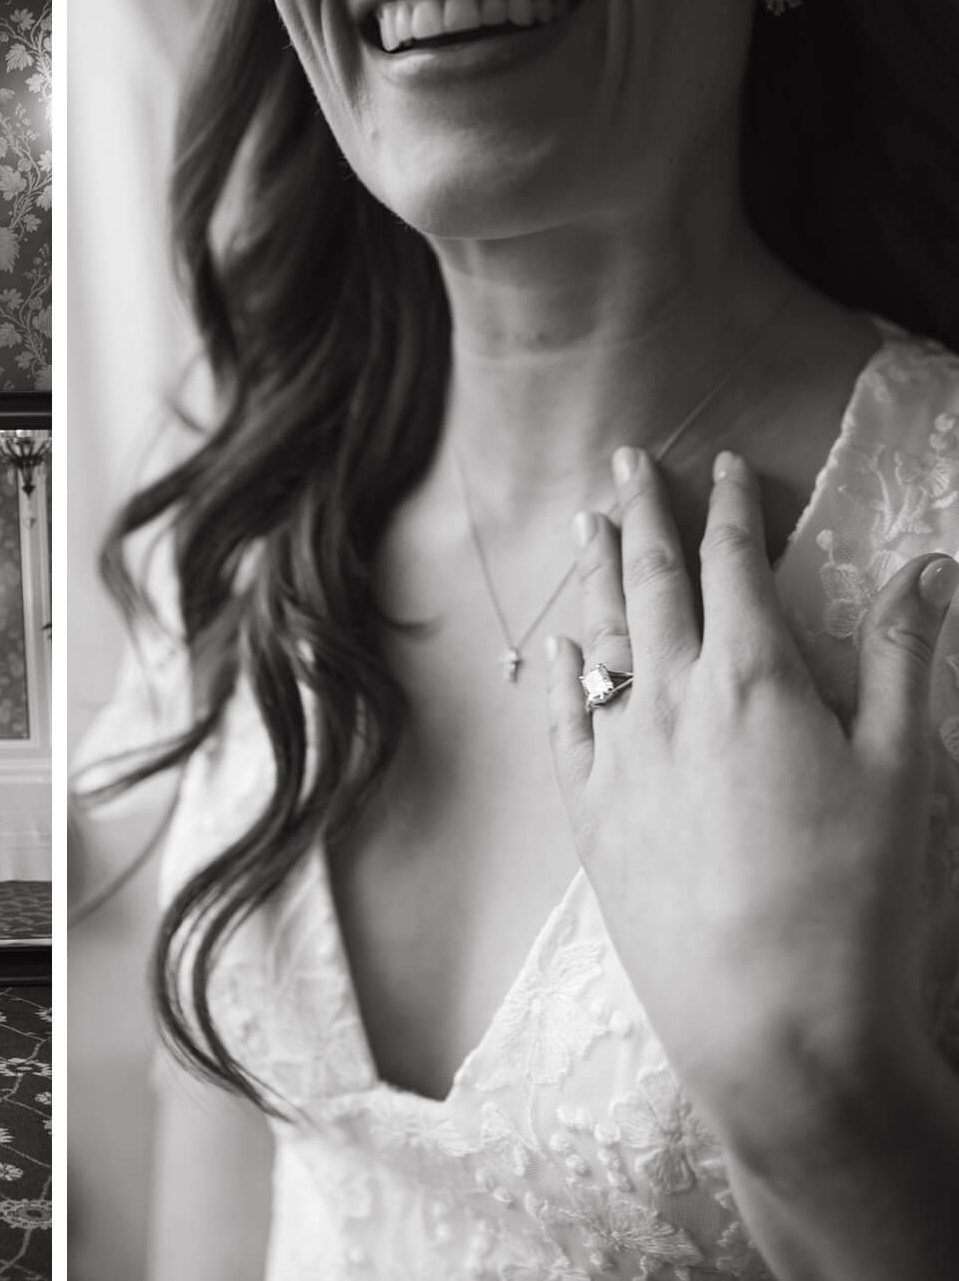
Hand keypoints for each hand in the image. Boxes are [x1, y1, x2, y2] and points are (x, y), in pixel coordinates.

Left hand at [544, 446, 957, 1128]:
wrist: (771, 1021)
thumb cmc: (856, 900)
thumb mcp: (906, 769)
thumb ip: (905, 659)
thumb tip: (928, 565)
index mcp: (756, 681)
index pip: (734, 567)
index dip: (729, 510)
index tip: (722, 468)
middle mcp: (673, 702)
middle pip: (651, 583)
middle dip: (643, 513)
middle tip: (626, 460)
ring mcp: (621, 756)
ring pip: (599, 639)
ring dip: (595, 575)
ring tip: (587, 525)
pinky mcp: (590, 814)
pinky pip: (564, 723)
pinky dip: (561, 675)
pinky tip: (559, 647)